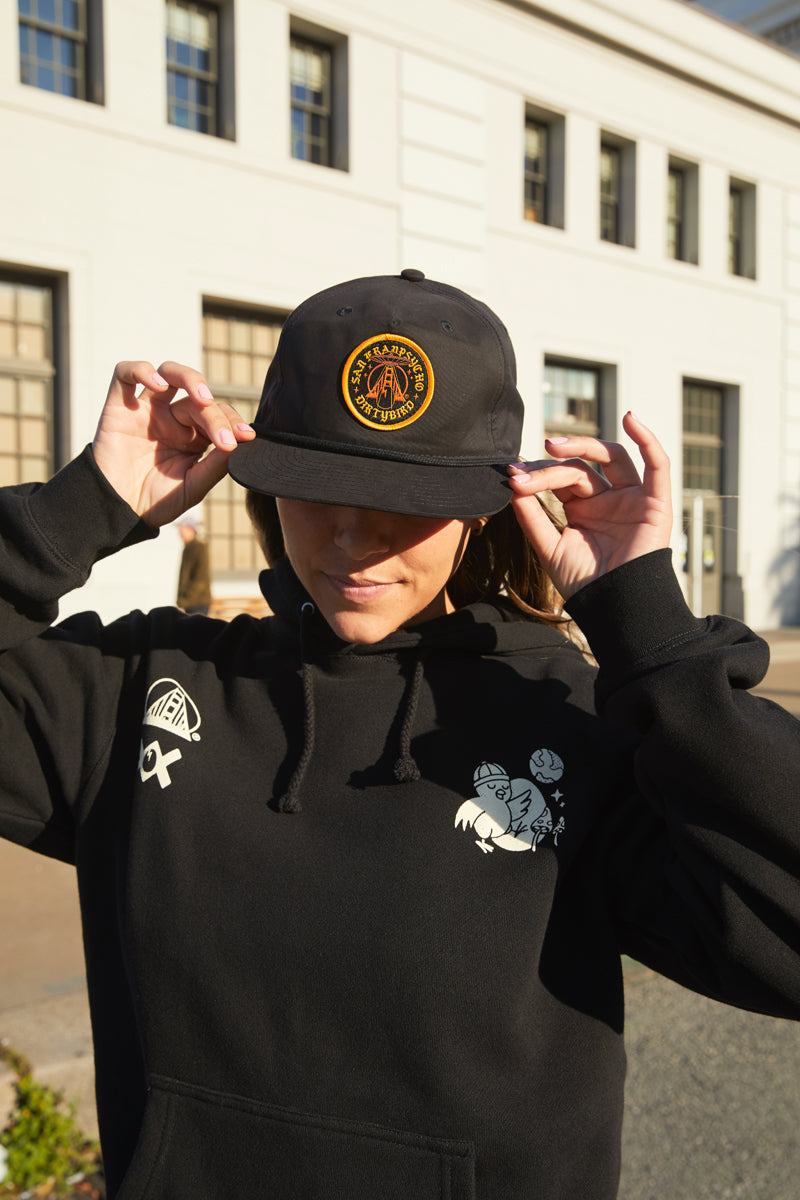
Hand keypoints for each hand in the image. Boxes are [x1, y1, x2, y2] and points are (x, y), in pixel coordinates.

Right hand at [91, 360, 255, 527]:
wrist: (118, 512)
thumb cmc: (156, 501)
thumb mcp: (193, 486)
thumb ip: (216, 465)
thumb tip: (241, 441)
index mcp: (192, 435)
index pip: (217, 414)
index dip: (233, 421)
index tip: (247, 437)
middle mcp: (171, 418)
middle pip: (198, 399)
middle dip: (215, 416)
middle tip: (224, 438)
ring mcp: (146, 410)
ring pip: (168, 373)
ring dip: (189, 378)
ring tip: (203, 397)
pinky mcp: (119, 407)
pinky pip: (125, 373)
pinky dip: (141, 371)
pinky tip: (158, 386)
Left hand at [507, 412, 672, 599]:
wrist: (614, 609)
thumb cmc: (584, 584)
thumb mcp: (549, 547)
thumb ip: (532, 516)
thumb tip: (512, 482)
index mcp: (583, 508)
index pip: (561, 477)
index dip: (537, 473)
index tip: (512, 476)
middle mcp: (608, 499)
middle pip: (581, 467)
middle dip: (552, 464)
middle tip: (528, 466)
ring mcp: (632, 498)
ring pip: (612, 457)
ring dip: (584, 444)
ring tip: (554, 445)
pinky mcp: (656, 503)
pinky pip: (658, 465)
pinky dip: (648, 439)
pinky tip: (632, 418)